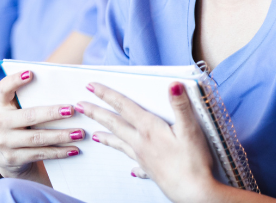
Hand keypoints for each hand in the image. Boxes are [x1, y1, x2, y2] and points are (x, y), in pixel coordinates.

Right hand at [0, 69, 84, 180]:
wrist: (3, 153)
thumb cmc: (19, 119)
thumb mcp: (17, 106)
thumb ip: (31, 95)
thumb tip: (64, 83)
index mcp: (1, 103)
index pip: (4, 88)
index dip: (15, 80)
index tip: (31, 73)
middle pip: (29, 116)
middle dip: (52, 113)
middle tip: (72, 110)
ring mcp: (4, 142)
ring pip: (37, 138)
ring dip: (61, 135)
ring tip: (79, 133)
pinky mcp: (13, 158)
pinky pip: (40, 154)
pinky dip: (58, 152)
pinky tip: (73, 149)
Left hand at [80, 81, 223, 202]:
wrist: (194, 195)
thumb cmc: (193, 162)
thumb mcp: (190, 128)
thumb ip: (180, 105)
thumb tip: (173, 84)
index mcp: (149, 129)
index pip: (124, 107)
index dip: (107, 95)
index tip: (91, 87)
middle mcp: (142, 143)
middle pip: (115, 124)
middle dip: (97, 113)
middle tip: (81, 106)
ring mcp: (145, 159)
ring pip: (121, 144)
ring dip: (107, 137)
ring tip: (95, 135)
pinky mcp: (152, 172)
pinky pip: (138, 165)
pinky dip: (132, 163)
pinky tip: (132, 170)